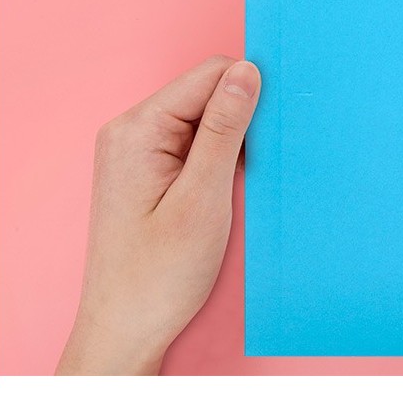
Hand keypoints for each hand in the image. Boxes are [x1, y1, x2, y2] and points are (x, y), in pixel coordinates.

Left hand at [57, 56, 260, 374]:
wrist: (125, 330)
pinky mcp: (146, 171)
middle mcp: (130, 131)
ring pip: (203, 119)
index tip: (277, 126)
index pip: (209, 75)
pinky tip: (227, 190)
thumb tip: (247, 71)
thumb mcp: (203, 199)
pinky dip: (218, 159)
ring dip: (232, 142)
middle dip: (242, 119)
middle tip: (260, 163)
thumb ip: (225, 129)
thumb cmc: (159, 275)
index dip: (250, 92)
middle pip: (206, 93)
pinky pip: (193, 144)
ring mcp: (135, 151)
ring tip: (240, 185)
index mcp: (137, 129)